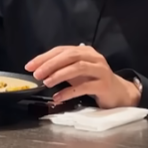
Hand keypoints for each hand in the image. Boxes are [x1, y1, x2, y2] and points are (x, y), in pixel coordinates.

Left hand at [25, 45, 140, 107]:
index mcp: (85, 51)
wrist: (118, 93)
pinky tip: (58, 97)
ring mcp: (101, 70)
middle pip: (70, 56)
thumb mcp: (76, 72)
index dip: (44, 57)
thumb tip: (38, 70)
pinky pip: (84, 87)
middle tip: (36, 74)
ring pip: (77, 68)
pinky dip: (69, 92)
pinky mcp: (104, 85)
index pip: (62, 50)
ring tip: (46, 82)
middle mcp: (94, 57)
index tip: (29, 66)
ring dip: (59, 75)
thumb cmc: (93, 81)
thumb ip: (60, 68)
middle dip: (50, 64)